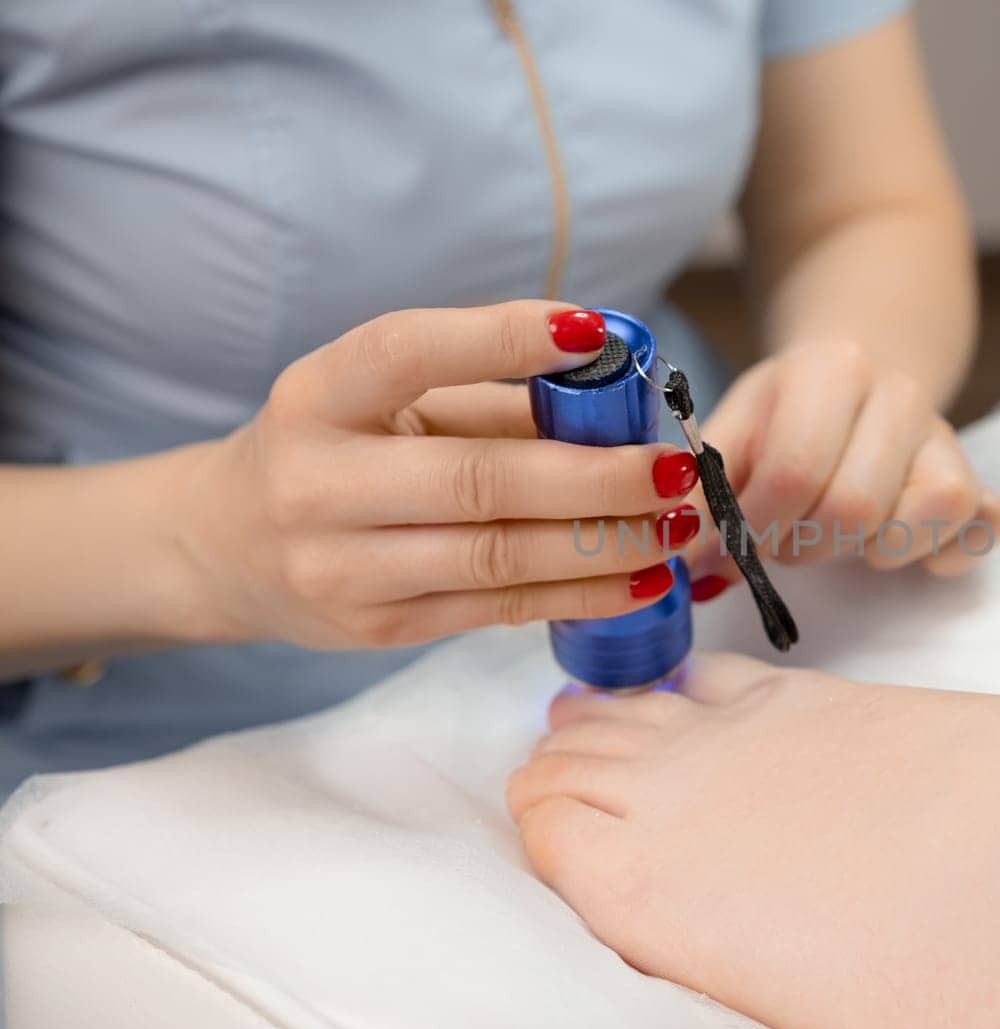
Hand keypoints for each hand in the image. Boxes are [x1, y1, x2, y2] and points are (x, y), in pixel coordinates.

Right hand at [176, 303, 704, 648]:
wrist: (225, 547)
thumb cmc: (331, 451)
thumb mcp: (381, 404)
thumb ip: (483, 396)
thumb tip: (614, 395)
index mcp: (317, 397)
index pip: (409, 353)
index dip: (503, 338)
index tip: (596, 332)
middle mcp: (317, 483)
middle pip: (478, 480)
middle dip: (595, 476)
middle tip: (676, 466)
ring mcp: (342, 568)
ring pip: (499, 557)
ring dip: (605, 543)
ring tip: (677, 524)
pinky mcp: (378, 629)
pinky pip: (498, 611)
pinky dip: (582, 594)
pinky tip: (644, 578)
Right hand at [507, 655, 999, 1028]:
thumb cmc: (999, 1001)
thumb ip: (784, 962)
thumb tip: (788, 934)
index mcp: (666, 892)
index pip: (549, 824)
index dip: (543, 824)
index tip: (546, 830)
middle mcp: (696, 792)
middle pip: (585, 755)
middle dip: (569, 771)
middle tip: (565, 787)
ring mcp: (773, 730)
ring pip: (652, 707)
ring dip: (627, 725)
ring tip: (612, 731)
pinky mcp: (850, 698)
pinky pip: (733, 682)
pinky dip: (700, 695)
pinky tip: (706, 700)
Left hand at [684, 341, 999, 596]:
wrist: (859, 370)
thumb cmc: (787, 411)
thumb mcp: (735, 429)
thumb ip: (705, 490)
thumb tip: (680, 560)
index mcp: (832, 370)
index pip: (794, 472)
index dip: (755, 529)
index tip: (730, 547)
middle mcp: (900, 395)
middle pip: (854, 507)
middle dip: (804, 545)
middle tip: (782, 542)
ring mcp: (946, 439)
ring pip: (919, 522)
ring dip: (866, 552)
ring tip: (836, 538)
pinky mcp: (977, 480)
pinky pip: (980, 527)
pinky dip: (941, 552)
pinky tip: (895, 545)